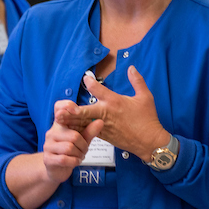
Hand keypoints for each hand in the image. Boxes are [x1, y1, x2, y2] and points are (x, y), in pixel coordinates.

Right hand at [42, 100, 104, 185]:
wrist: (56, 169)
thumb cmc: (69, 151)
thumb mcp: (81, 140)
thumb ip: (89, 131)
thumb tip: (100, 121)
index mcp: (60, 124)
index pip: (59, 107)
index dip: (67, 105)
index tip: (78, 111)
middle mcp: (52, 132)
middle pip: (74, 135)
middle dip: (83, 146)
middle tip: (84, 150)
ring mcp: (48, 145)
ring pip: (69, 148)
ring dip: (79, 154)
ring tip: (79, 156)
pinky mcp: (48, 158)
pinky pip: (64, 159)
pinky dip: (74, 162)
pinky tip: (75, 161)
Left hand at [53, 68, 168, 157]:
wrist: (149, 141)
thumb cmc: (148, 119)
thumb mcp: (145, 97)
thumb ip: (137, 81)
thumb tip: (131, 67)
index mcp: (115, 102)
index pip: (98, 89)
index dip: (90, 82)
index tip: (85, 78)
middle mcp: (106, 113)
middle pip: (85, 110)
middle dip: (72, 110)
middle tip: (60, 109)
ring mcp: (104, 126)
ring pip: (84, 123)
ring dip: (71, 121)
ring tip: (59, 119)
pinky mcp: (104, 136)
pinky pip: (88, 132)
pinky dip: (79, 130)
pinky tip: (70, 129)